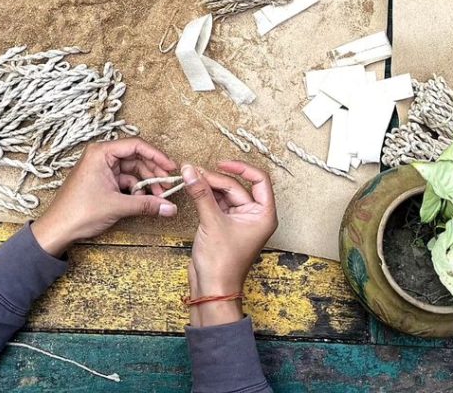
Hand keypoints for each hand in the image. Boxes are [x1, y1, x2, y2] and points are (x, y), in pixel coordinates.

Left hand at [30, 138, 178, 256]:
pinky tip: (146, 200)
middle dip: (153, 173)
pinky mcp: (102, 182)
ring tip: (159, 197)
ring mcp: (101, 169)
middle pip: (136, 158)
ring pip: (132, 171)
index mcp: (101, 153)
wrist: (57, 230)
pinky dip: (136, 190)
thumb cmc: (78, 212)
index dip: (157, 156)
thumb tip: (170, 207)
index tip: (171, 168)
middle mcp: (101, 157)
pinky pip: (125, 181)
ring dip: (146, 183)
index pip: (136, 146)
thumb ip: (147, 204)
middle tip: (168, 186)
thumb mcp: (118, 206)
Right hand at [182, 161, 277, 325]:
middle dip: (215, 178)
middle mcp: (254, 216)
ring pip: (225, 194)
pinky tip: (192, 188)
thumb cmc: (222, 263)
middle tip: (193, 172)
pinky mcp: (224, 225)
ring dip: (208, 186)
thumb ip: (201, 193)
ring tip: (189, 177)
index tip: (221, 163)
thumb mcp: (212, 222)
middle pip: (236, 186)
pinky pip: (217, 203)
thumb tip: (190, 170)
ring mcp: (239, 221)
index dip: (241, 168)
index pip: (259, 180)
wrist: (212, 289)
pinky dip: (205, 196)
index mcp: (263, 214)